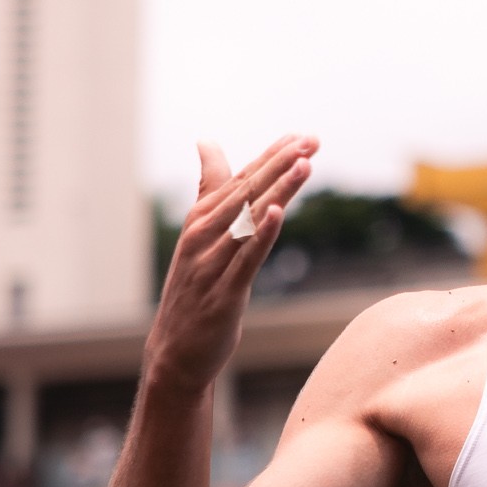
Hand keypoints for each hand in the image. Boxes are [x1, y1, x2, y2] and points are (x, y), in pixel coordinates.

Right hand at [147, 135, 314, 394]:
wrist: (176, 351)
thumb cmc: (195, 287)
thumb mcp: (201, 233)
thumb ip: (209, 187)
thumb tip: (206, 141)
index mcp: (201, 219)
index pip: (242, 178)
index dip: (273, 156)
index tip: (304, 135)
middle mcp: (203, 235)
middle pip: (247, 192)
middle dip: (281, 164)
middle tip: (311, 141)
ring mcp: (212, 263)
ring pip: (250, 219)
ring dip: (277, 189)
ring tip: (304, 163)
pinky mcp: (224, 293)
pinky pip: (246, 258)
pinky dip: (262, 233)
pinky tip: (278, 211)